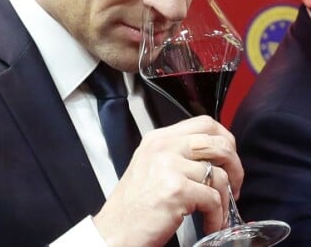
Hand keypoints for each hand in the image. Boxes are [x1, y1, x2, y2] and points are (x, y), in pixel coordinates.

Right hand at [92, 115, 242, 246]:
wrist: (116, 229)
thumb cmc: (134, 204)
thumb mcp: (150, 165)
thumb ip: (177, 154)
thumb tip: (213, 158)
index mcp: (158, 138)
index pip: (204, 123)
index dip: (225, 139)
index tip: (229, 159)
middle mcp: (163, 146)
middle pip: (218, 142)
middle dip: (235, 167)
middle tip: (233, 187)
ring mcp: (169, 165)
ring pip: (219, 174)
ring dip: (226, 200)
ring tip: (218, 213)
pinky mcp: (176, 189)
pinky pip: (214, 199)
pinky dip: (217, 216)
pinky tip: (209, 223)